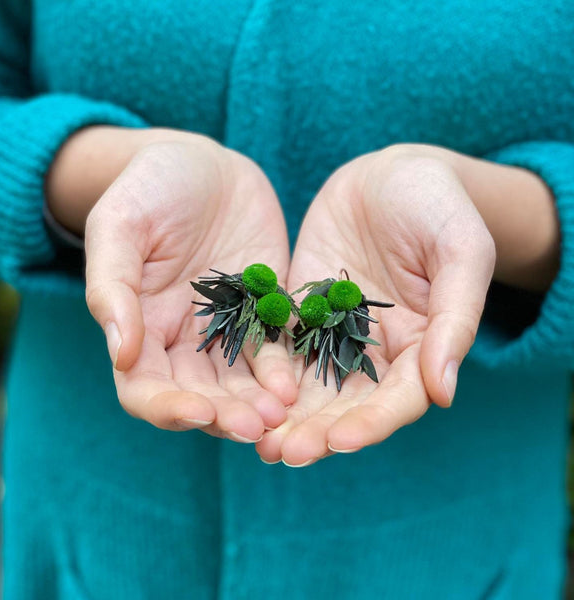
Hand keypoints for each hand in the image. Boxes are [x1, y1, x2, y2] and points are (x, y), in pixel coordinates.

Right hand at [84, 134, 295, 441]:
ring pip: (240, 384)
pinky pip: (275, 349)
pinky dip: (284, 370)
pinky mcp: (263, 311)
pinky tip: (299, 383)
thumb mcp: (120, 227)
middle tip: (256, 427)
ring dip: (259, 404)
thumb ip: (113, 288)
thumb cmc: (149, 187)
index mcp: (141, 327)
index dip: (168, 408)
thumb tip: (120, 354)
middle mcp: (184, 339)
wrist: (205, 165)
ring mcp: (227, 329)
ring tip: (283, 413)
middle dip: (225, 415)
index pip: (146, 388)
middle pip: (201, 396)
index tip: (199, 413)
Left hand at [257, 146, 495, 464]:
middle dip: (320, 431)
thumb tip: (444, 391)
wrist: (391, 174)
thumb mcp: (460, 250)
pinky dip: (265, 375)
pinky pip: (283, 348)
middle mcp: (376, 349)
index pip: (399, 398)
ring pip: (311, 387)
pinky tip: (241, 395)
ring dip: (287, 417)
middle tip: (285, 454)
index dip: (372, 422)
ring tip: (259, 443)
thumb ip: (454, 318)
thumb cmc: (437, 206)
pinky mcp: (303, 312)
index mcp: (421, 344)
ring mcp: (335, 333)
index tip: (340, 441)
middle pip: (349, 404)